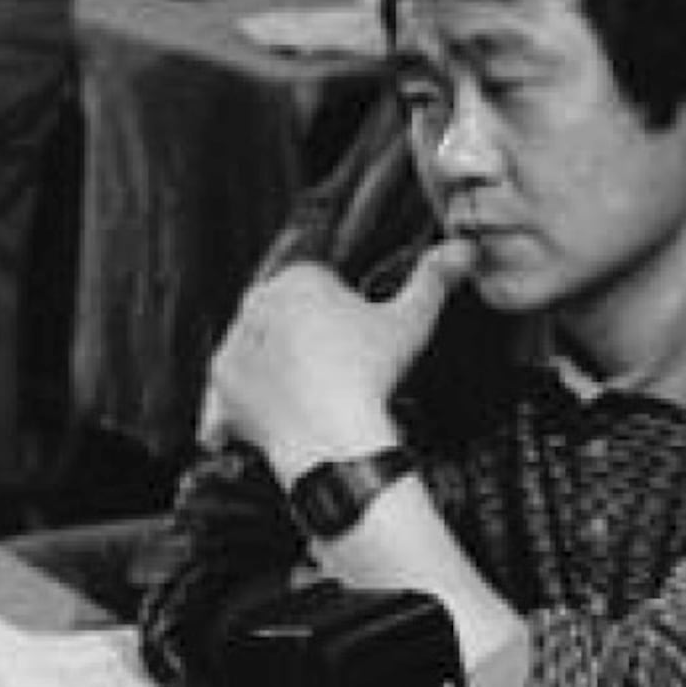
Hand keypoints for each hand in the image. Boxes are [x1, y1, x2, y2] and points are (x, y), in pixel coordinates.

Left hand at [202, 245, 466, 467]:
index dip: (340, 317)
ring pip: (261, 347)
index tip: (354, 343)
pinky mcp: (221, 379)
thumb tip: (464, 247)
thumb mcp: (410, 323)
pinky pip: (236, 382)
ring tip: (312, 392)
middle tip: (335, 370)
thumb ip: (434, 279)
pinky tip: (283, 408)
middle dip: (305, 337)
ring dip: (278, 363)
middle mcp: (258, 300)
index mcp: (299, 276)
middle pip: (285, 315)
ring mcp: (235, 339)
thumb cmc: (371, 378)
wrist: (333, 438)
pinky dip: (253, 396)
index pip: (318, 287)